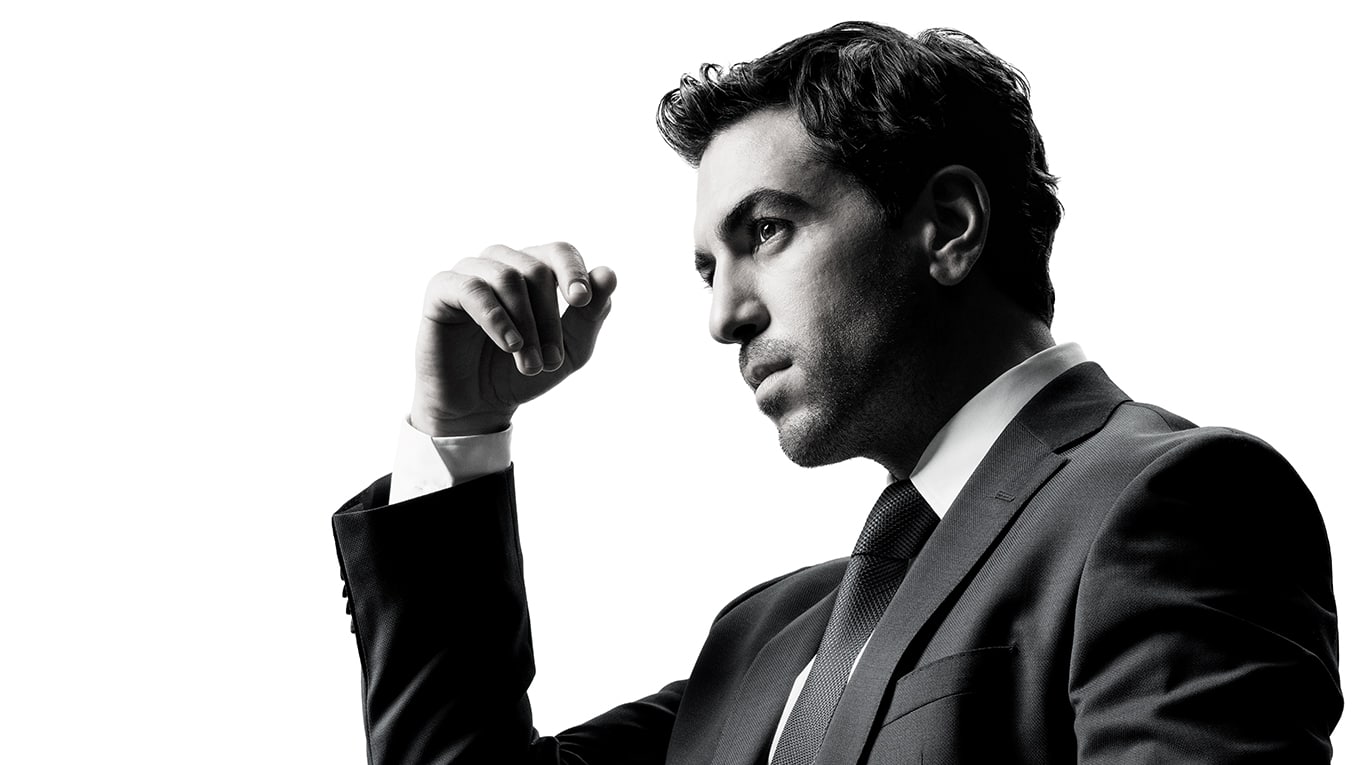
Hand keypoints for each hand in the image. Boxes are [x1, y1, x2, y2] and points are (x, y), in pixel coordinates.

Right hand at [411, 242, 616, 435]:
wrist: (478, 406)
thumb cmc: (522, 373)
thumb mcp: (570, 350)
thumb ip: (591, 314)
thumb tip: (608, 273)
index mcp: (533, 271)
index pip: (558, 251)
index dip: (573, 271)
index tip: (582, 301)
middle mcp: (501, 264)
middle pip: (535, 269)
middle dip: (549, 319)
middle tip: (551, 361)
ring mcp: (470, 274)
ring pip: (506, 277)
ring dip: (526, 325)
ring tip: (530, 365)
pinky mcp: (441, 291)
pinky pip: (472, 288)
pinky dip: (496, 317)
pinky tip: (510, 345)